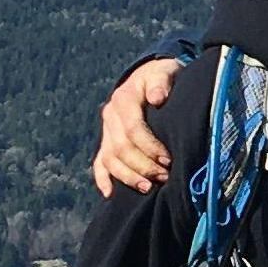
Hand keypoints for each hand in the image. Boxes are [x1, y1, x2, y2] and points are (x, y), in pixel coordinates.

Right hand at [92, 57, 179, 197]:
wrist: (147, 77)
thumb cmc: (162, 76)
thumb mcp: (165, 71)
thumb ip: (162, 82)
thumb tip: (158, 98)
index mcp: (124, 98)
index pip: (132, 129)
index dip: (149, 147)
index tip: (168, 160)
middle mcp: (110, 115)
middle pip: (121, 148)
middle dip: (143, 166)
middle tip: (165, 177)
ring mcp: (106, 131)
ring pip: (109, 159)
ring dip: (128, 177)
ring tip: (148, 188)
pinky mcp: (106, 142)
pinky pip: (99, 163)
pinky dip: (103, 180)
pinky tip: (110, 194)